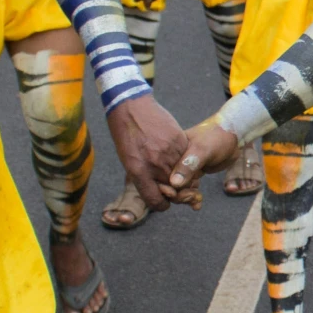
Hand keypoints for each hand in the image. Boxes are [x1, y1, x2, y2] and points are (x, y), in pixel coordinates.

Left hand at [105, 95, 186, 211]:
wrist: (131, 108)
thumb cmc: (126, 135)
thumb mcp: (129, 161)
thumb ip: (144, 178)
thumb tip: (160, 190)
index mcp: (139, 172)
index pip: (156, 201)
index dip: (161, 204)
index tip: (163, 201)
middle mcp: (156, 165)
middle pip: (173, 190)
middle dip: (173, 190)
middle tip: (170, 183)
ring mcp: (169, 153)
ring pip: (184, 175)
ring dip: (180, 173)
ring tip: (172, 164)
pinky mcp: (179, 141)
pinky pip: (186, 158)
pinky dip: (183, 158)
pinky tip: (174, 151)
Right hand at [166, 121, 240, 196]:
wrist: (234, 136)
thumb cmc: (217, 137)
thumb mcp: (202, 149)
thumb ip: (189, 165)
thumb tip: (174, 183)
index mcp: (170, 150)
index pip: (160, 172)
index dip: (165, 186)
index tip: (175, 193)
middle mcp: (172, 159)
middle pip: (166, 183)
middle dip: (177, 194)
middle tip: (191, 197)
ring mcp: (182, 166)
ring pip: (177, 188)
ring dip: (185, 197)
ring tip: (196, 199)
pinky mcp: (191, 172)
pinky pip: (186, 187)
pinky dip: (191, 196)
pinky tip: (197, 204)